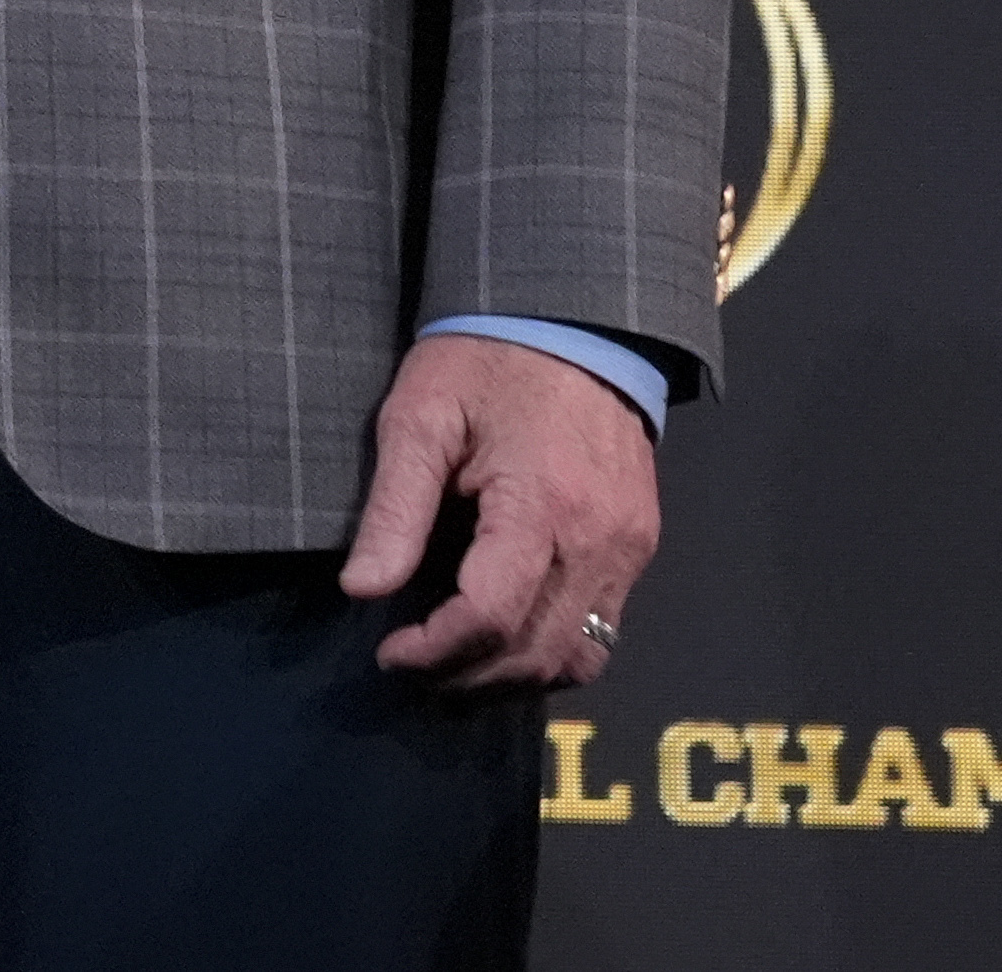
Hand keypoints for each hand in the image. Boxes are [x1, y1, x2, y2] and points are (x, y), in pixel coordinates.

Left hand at [344, 330, 659, 692]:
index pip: (492, 615)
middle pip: (539, 651)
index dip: (436, 650)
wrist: (574, 325)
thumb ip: (394, 509)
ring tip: (454, 666)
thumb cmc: (485, 363)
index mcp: (542, 505)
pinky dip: (554, 651)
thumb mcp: (420, 418)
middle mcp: (600, 540)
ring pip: (581, 656)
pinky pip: (604, 629)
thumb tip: (362, 588)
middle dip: (469, 677)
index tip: (389, 654)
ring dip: (516, 676)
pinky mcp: (639, 547)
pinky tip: (506, 639)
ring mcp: (630, 549)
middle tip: (412, 670)